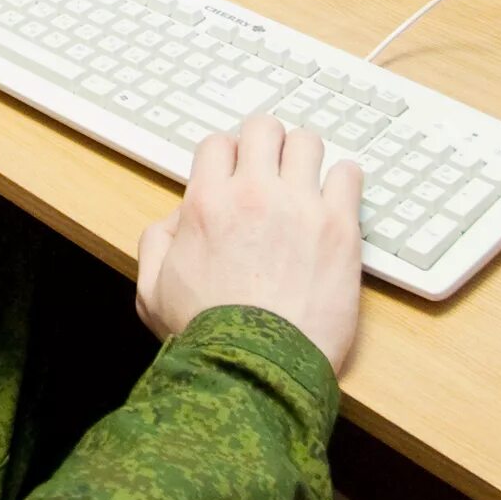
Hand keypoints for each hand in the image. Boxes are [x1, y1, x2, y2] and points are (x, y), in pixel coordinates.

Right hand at [135, 115, 364, 374]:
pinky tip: (336, 201)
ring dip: (305, 158)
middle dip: (266, 144)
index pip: (218, 144)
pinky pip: (349, 175)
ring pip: (308, 142)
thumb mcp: (151, 291)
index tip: (237, 173)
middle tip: (273, 168)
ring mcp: (301, 207)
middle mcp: (254, 194)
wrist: (257, 371)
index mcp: (206, 204)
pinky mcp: (340, 228)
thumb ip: (155, 243)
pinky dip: (343, 181)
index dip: (226, 157)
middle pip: (264, 128)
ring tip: (307, 183)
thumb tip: (175, 220)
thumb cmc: (208, 339)